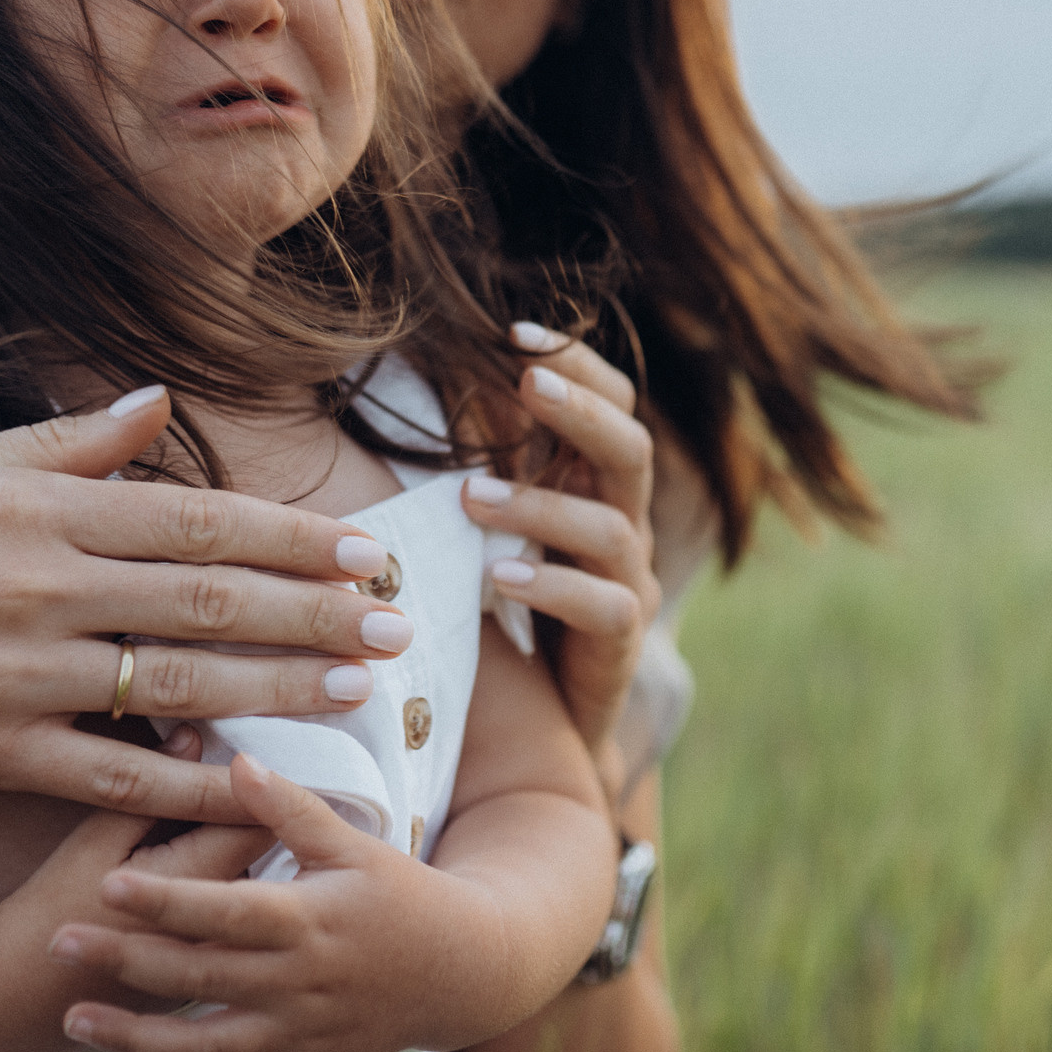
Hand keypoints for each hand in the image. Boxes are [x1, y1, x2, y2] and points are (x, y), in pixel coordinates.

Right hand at [0, 387, 410, 823]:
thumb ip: (63, 444)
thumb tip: (155, 399)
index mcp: (35, 508)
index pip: (194, 521)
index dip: (290, 541)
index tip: (366, 554)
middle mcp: (34, 584)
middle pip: (207, 602)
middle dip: (315, 616)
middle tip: (399, 628)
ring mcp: (11, 672)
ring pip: (176, 688)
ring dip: (279, 692)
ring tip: (360, 695)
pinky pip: (105, 772)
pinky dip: (179, 781)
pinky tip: (249, 781)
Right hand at [0, 729, 278, 1032]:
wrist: (14, 1003)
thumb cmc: (46, 916)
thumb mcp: (90, 843)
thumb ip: (146, 789)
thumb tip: (192, 738)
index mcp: (198, 884)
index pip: (259, 821)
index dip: (258, 787)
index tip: (250, 758)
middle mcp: (220, 928)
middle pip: (267, 858)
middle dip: (264, 818)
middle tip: (250, 783)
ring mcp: (215, 960)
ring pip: (258, 896)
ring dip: (249, 860)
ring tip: (236, 826)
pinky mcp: (201, 980)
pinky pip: (235, 931)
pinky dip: (231, 902)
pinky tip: (208, 878)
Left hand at [49, 756, 506, 1051]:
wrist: (463, 970)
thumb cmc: (402, 894)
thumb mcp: (355, 842)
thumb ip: (290, 806)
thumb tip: (235, 759)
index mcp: (309, 919)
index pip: (224, 910)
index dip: (165, 900)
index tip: (107, 884)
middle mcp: (299, 982)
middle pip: (198, 976)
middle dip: (124, 961)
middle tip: (57, 943)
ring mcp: (298, 1034)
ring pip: (203, 1045)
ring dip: (133, 1038)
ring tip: (73, 1020)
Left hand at [460, 324, 658, 765]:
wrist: (548, 720)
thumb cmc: (508, 604)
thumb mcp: (495, 522)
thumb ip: (478, 461)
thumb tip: (420, 378)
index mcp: (598, 486)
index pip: (613, 405)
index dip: (576, 363)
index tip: (517, 332)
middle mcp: (626, 525)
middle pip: (631, 450)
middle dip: (581, 411)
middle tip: (526, 382)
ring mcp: (629, 585)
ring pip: (612, 530)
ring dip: (542, 505)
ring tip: (473, 497)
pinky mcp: (619, 644)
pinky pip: (603, 608)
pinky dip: (551, 586)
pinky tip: (498, 575)